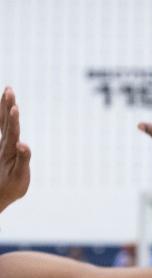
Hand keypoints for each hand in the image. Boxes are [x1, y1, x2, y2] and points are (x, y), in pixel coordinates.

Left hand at [0, 87, 31, 209]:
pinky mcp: (4, 147)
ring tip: (8, 91)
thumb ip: (22, 160)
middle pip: (5, 121)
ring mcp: (2, 144)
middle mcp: (4, 145)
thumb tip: (23, 144)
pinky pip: (3, 126)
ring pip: (3, 121)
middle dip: (7, 105)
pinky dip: (3, 116)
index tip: (14, 106)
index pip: (11, 131)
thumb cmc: (10, 188)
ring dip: (4, 106)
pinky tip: (5, 109)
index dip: (13, 119)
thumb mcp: (20, 177)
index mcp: (9, 151)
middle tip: (9, 89)